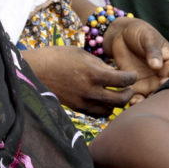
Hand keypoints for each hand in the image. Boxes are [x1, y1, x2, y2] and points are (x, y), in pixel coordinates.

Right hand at [20, 46, 135, 115]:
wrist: (36, 71)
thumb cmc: (58, 57)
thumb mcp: (82, 54)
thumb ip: (101, 65)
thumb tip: (116, 74)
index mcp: (93, 74)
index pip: (122, 81)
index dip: (131, 78)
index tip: (133, 75)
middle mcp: (90, 91)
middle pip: (120, 100)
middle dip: (128, 94)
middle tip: (129, 88)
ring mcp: (83, 102)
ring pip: (110, 111)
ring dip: (116, 104)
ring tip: (117, 95)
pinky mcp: (77, 108)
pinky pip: (97, 114)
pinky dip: (104, 109)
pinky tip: (104, 100)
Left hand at [102, 16, 168, 104]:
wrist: (121, 34)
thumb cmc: (140, 32)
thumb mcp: (149, 38)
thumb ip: (153, 51)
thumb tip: (157, 65)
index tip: (163, 83)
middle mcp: (162, 76)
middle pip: (165, 92)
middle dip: (160, 98)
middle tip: (151, 97)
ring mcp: (149, 83)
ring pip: (152, 98)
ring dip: (147, 103)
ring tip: (138, 101)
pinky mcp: (135, 87)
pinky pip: (138, 98)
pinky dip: (135, 103)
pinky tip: (131, 101)